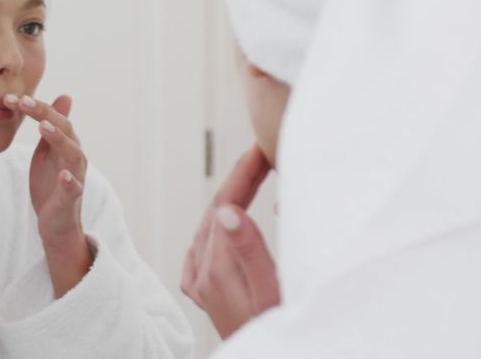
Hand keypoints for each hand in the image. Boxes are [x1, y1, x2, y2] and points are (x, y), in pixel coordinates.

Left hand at [6, 93, 91, 296]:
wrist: (57, 225)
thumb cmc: (51, 186)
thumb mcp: (48, 152)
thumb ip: (51, 127)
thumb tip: (63, 97)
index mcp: (65, 145)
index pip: (53, 118)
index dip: (34, 106)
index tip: (11, 97)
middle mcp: (73, 157)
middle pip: (64, 129)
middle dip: (44, 114)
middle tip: (22, 102)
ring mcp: (75, 178)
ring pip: (73, 154)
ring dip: (59, 139)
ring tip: (42, 127)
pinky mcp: (70, 200)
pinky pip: (74, 189)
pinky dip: (71, 182)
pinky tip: (64, 175)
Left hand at [180, 144, 279, 338]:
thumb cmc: (277, 331)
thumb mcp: (270, 293)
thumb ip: (249, 251)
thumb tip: (227, 209)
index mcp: (216, 269)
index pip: (225, 205)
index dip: (243, 174)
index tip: (259, 149)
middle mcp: (203, 275)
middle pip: (215, 214)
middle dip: (237, 181)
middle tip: (260, 154)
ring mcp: (203, 287)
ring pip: (209, 230)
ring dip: (228, 201)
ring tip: (250, 179)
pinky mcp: (209, 297)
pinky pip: (203, 253)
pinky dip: (216, 230)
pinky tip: (221, 226)